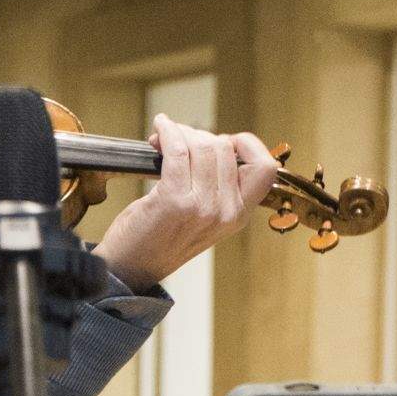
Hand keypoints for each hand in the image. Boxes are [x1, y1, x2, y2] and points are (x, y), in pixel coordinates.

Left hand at [93, 114, 277, 288]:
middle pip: (225, 148)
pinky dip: (168, 132)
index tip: (222, 142)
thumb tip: (212, 141)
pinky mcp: (174, 200)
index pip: (265, 168)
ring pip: (202, 146)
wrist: (131, 267)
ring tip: (164, 139)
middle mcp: (226, 212)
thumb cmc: (160, 239)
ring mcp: (202, 207)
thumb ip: (218, 188)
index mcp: (238, 215)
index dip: (246, 145)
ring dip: (181, 133)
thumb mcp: (204, 218)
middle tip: (177, 141)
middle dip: (198, 135)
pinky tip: (160, 128)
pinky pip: (177, 150)